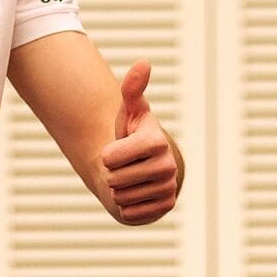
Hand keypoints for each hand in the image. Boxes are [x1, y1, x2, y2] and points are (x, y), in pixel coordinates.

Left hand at [101, 60, 179, 224]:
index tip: (116, 148)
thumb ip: (131, 89)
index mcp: (157, 141)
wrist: (141, 165)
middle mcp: (168, 166)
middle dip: (111, 173)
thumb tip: (143, 63)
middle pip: (114, 179)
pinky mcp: (165, 208)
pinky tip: (134, 194)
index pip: (111, 157)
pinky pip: (129, 214)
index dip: (107, 154)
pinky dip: (125, 206)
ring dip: (117, 190)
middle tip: (123, 165)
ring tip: (128, 177)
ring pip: (120, 198)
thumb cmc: (130, 134)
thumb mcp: (127, 111)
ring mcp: (169, 189)